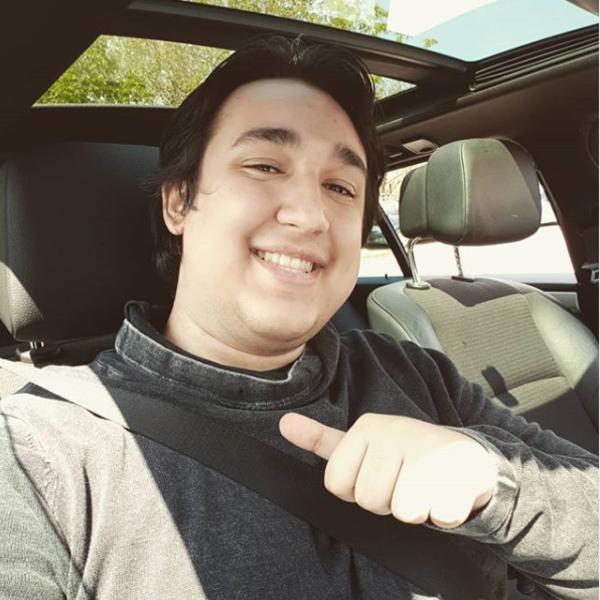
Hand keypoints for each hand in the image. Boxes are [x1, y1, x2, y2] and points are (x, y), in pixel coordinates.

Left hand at [279, 413, 497, 528]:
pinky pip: (439, 516)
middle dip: (386, 502)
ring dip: (415, 509)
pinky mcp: (459, 472)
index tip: (374, 474)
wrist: (462, 454)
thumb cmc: (403, 454)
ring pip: (403, 511)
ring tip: (423, 485)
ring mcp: (428, 450)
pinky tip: (446, 490)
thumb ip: (322, 440)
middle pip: (369, 500)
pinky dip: (444, 512)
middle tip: (402, 480)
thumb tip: (283, 423)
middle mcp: (394, 432)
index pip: (337, 485)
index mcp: (366, 427)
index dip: (355, 490)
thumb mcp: (361, 443)